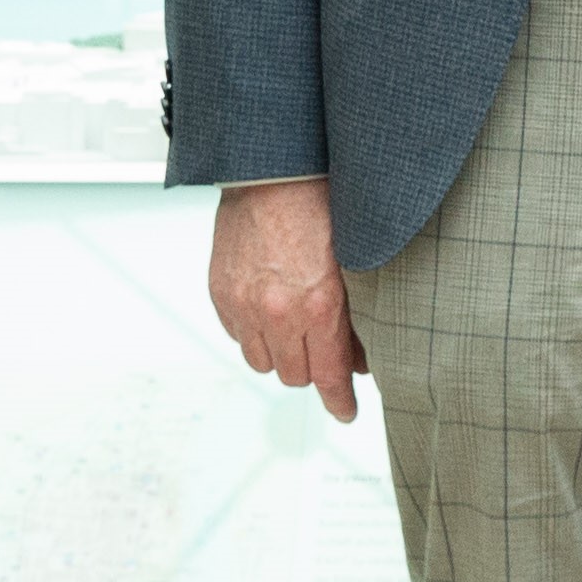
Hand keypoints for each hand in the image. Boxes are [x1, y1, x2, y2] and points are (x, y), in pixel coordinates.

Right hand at [210, 179, 365, 423]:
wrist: (272, 168)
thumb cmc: (320, 202)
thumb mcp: (355, 260)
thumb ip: (357, 314)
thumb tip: (361, 356)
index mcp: (318, 304)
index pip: (329, 376)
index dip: (339, 401)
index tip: (346, 412)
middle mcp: (277, 311)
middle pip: (295, 376)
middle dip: (313, 369)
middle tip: (325, 352)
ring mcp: (243, 304)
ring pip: (262, 362)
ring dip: (281, 353)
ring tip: (295, 329)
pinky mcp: (220, 292)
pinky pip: (237, 336)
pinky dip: (253, 332)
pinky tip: (268, 311)